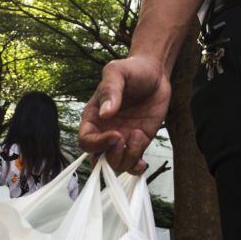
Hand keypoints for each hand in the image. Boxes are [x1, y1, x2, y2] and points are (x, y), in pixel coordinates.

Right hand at [79, 56, 170, 173]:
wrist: (154, 73)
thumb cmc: (131, 70)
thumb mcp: (117, 72)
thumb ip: (111, 91)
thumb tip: (105, 114)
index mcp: (93, 118)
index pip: (86, 141)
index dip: (98, 144)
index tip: (116, 134)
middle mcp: (104, 132)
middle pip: (98, 160)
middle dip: (111, 156)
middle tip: (124, 139)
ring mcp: (122, 139)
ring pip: (116, 165)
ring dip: (127, 158)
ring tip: (138, 135)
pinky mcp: (138, 143)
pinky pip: (132, 165)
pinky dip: (136, 169)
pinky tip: (143, 162)